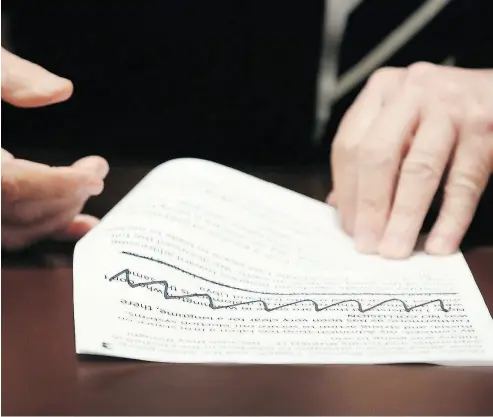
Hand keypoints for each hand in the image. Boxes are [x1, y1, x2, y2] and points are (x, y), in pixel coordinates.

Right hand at [1, 48, 108, 249]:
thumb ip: (11, 76)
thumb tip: (60, 90)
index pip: (9, 184)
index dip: (58, 184)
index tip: (94, 173)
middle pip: (16, 214)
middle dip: (68, 196)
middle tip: (95, 173)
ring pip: (14, 232)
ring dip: (60, 213)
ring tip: (84, 187)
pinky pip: (10, 233)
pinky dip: (46, 228)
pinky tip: (78, 222)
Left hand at [329, 63, 492, 257]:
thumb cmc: (439, 113)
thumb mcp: (398, 121)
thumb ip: (368, 155)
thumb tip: (340, 206)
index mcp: (381, 90)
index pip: (349, 145)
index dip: (346, 192)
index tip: (349, 227)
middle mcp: (412, 91)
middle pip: (378, 156)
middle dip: (370, 207)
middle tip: (368, 245)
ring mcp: (451, 106)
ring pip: (419, 170)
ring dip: (404, 217)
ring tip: (395, 249)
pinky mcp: (486, 127)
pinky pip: (463, 182)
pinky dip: (450, 219)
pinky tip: (439, 244)